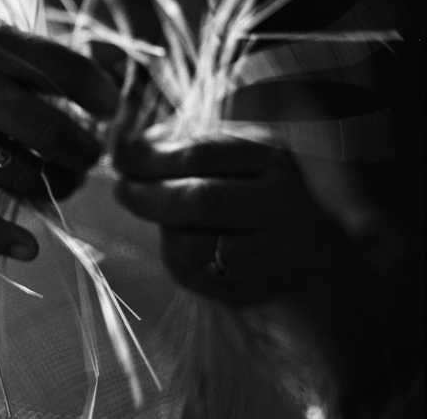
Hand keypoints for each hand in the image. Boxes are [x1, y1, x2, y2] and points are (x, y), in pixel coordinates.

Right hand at [0, 7, 118, 259]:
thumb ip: (44, 54)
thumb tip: (109, 80)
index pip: (66, 71)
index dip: (102, 94)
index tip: (112, 108)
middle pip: (47, 130)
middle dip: (85, 150)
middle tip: (94, 153)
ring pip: (18, 173)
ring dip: (57, 185)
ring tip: (69, 179)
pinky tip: (29, 247)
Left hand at [113, 127, 353, 302]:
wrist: (310, 247)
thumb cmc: (256, 187)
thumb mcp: (233, 152)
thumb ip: (184, 144)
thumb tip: (126, 148)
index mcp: (271, 157)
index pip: (201, 153)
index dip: (153, 156)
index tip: (121, 156)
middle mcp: (280, 202)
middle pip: (200, 200)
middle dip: (148, 195)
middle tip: (122, 189)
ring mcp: (273, 250)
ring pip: (194, 245)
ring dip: (163, 229)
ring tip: (158, 214)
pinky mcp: (256, 287)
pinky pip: (197, 277)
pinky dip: (176, 258)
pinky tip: (179, 241)